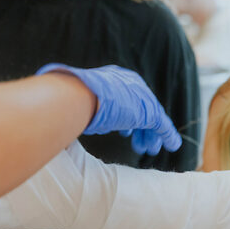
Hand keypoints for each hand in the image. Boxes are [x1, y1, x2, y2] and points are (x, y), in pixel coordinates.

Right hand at [36, 63, 181, 154]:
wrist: (77, 96)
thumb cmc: (70, 99)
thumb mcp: (76, 101)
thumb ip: (78, 107)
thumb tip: (58, 117)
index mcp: (113, 78)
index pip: (127, 99)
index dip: (128, 117)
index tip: (127, 132)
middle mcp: (129, 83)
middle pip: (141, 108)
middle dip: (142, 128)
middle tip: (141, 144)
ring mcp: (139, 96)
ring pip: (152, 118)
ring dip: (151, 136)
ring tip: (149, 150)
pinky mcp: (148, 110)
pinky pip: (161, 124)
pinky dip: (167, 135)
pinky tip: (171, 145)